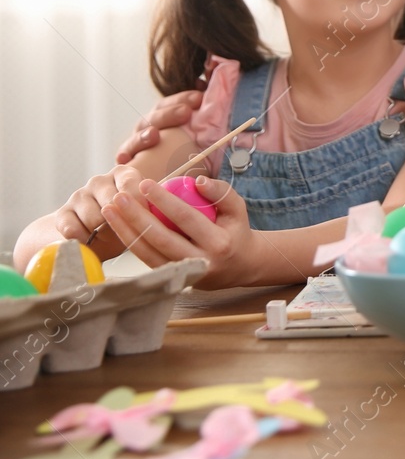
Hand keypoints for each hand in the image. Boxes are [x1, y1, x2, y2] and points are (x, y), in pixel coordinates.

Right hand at [53, 166, 147, 243]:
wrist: (95, 240)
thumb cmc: (126, 225)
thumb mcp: (141, 215)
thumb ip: (144, 209)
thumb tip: (147, 210)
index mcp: (122, 175)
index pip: (130, 184)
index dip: (137, 206)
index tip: (141, 218)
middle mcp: (99, 181)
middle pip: (112, 203)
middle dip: (120, 223)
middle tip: (122, 231)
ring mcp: (78, 195)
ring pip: (94, 219)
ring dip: (102, 234)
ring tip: (106, 236)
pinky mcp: (62, 213)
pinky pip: (73, 230)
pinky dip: (84, 241)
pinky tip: (88, 240)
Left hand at [100, 176, 261, 289]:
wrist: (240, 266)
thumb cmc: (236, 232)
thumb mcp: (238, 210)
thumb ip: (221, 192)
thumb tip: (197, 180)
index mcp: (219, 243)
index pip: (186, 218)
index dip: (164, 200)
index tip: (145, 183)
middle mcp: (199, 261)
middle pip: (160, 238)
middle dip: (136, 216)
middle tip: (119, 196)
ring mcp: (183, 273)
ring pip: (148, 252)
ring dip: (125, 230)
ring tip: (110, 209)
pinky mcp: (171, 278)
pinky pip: (146, 258)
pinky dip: (130, 241)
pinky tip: (119, 225)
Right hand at [115, 90, 202, 164]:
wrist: (169, 188)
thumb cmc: (188, 157)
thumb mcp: (200, 137)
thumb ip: (205, 118)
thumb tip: (207, 87)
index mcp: (163, 121)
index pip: (169, 105)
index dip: (182, 98)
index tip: (198, 97)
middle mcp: (147, 131)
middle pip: (153, 118)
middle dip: (169, 114)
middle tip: (185, 112)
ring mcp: (136, 147)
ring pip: (136, 137)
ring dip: (144, 135)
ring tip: (154, 134)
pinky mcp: (128, 164)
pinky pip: (123, 158)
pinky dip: (124, 157)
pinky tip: (126, 158)